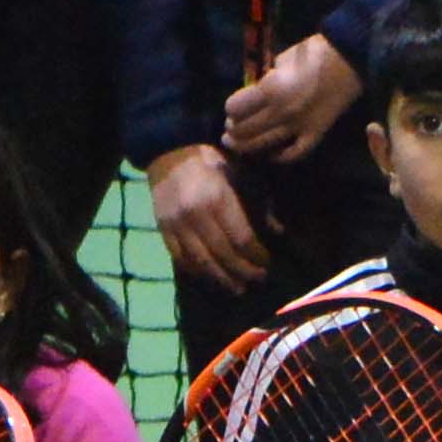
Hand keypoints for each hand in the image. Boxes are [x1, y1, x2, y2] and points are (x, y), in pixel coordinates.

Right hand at [146, 144, 270, 291]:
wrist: (173, 153)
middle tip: (257, 280)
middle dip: (242, 270)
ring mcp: (177, 224)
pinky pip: (180, 258)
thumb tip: (278, 232)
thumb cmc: (216, 162)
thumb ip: (261, 204)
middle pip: (222, 254)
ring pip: (200, 261)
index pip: (241, 238)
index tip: (267, 263)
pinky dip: (197, 271)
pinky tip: (211, 277)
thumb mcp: (243, 175)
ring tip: (237, 288)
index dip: (256, 255)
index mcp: (219, 199)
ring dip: (221, 278)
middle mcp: (196, 215)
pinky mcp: (163, 230)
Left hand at [222, 34, 361, 159]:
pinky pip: (294, 153)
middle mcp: (281, 111)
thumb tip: (252, 92)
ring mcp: (299, 125)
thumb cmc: (314, 52)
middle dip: (234, 129)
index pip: (235, 109)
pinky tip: (272, 153)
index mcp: (271, 89)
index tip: (232, 107)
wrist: (351, 57)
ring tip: (238, 144)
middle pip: (244, 130)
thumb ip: (265, 78)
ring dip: (246, 146)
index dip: (231, 108)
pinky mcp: (316, 132)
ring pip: (263, 145)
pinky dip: (280, 156)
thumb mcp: (281, 59)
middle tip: (231, 127)